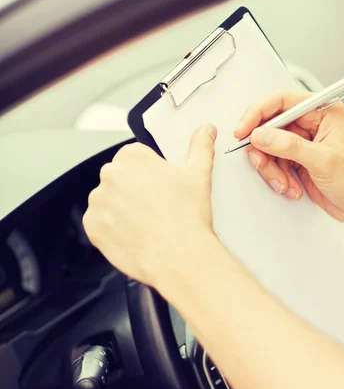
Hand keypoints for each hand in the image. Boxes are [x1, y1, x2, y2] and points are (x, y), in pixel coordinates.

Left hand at [83, 124, 216, 286]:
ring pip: (108, 202)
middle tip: (156, 208)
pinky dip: (111, 229)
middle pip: (119, 179)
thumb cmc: (187, 218)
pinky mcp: (92, 226)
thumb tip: (205, 131)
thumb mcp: (198, 175)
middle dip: (133, 191)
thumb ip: (200, 147)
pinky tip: (133, 234)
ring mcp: (98, 201)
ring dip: (121, 209)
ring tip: (146, 223)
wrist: (178, 257)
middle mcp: (110, 175)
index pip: (134, 158)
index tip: (160, 188)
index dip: (150, 174)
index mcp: (132, 157)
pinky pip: (99, 224)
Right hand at [234, 90, 343, 223]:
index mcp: (323, 111)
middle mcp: (311, 123)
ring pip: (269, 148)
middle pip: (270, 127)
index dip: (258, 114)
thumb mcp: (324, 161)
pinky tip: (292, 188)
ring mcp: (303, 142)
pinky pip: (275, 164)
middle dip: (263, 150)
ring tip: (285, 183)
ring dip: (272, 169)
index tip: (243, 130)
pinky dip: (277, 178)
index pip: (281, 101)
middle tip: (262, 164)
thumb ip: (290, 146)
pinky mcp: (297, 160)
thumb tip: (262, 136)